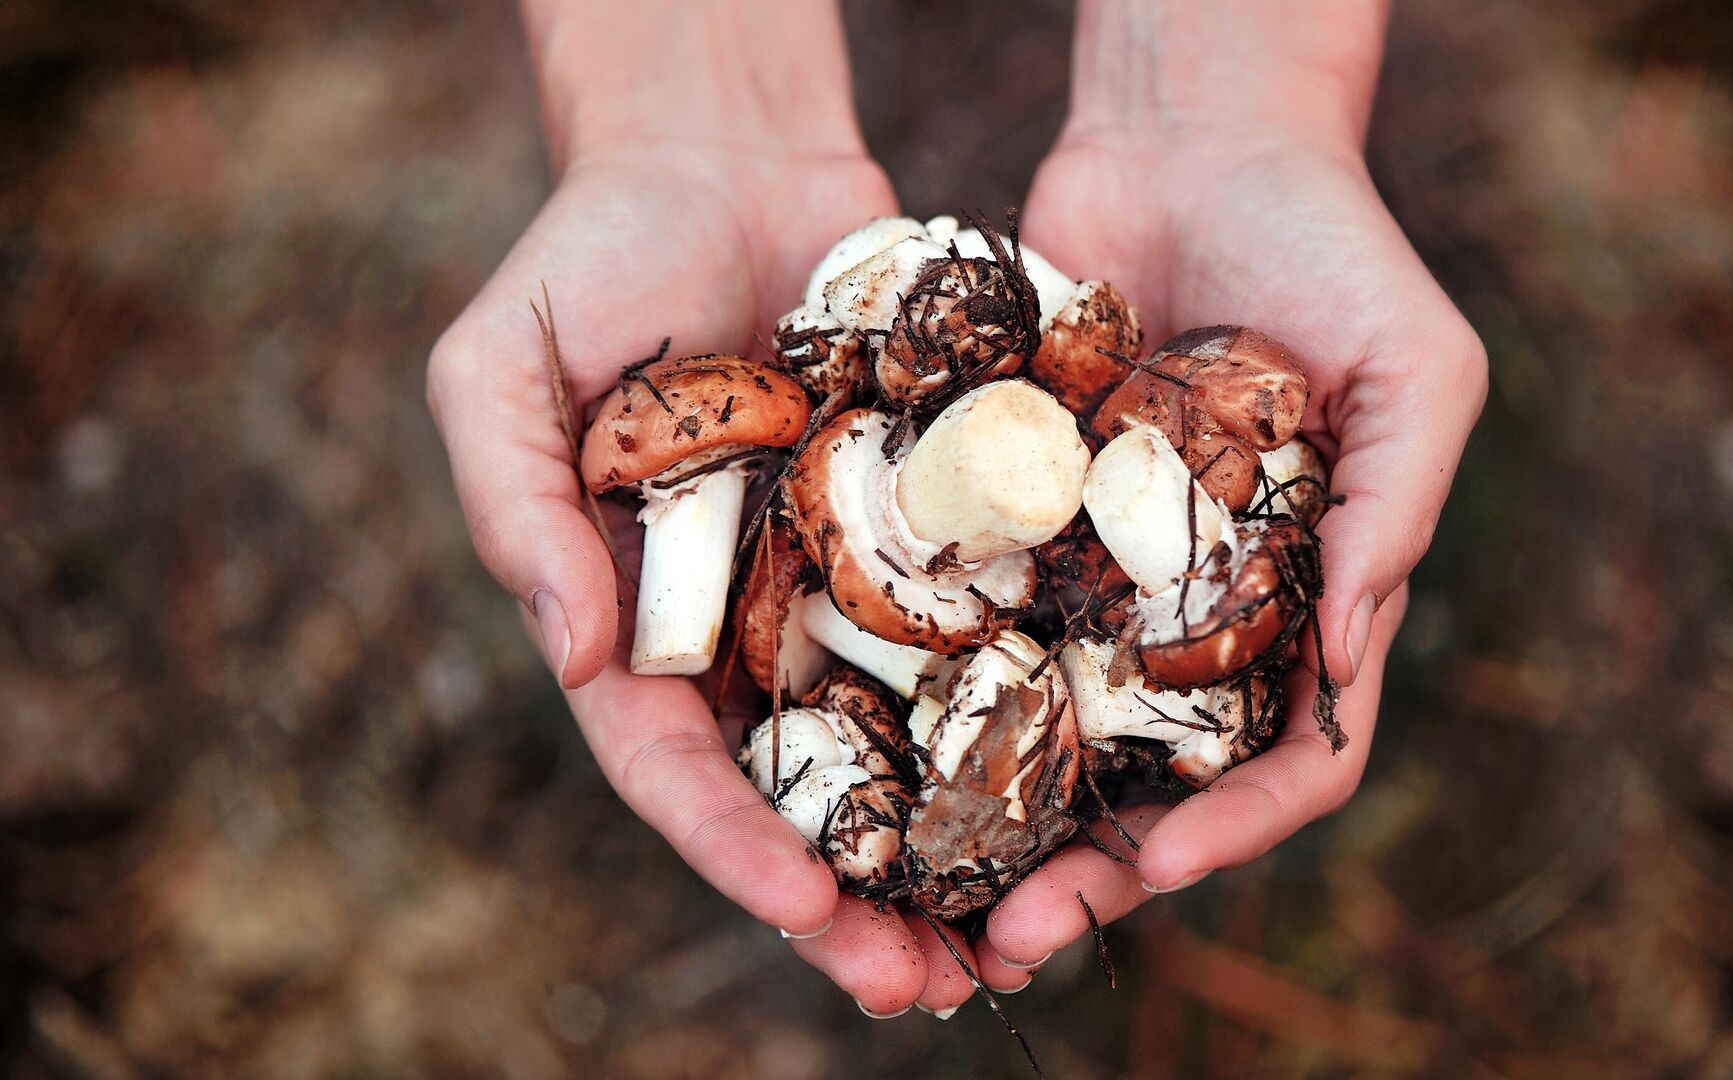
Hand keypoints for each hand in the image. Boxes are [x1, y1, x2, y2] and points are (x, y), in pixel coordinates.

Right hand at [428, 0, 1023, 1018]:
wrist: (725, 153)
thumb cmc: (591, 252)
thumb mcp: (502, 370)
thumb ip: (519, 513)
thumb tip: (579, 661)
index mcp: (639, 617)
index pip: (677, 763)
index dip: (735, 843)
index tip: (805, 905)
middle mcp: (746, 623)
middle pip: (802, 786)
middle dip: (855, 898)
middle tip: (924, 986)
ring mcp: (842, 580)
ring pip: (904, 738)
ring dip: (952, 842)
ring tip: (1015, 936)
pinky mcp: (927, 524)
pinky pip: (977, 623)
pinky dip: (1020, 705)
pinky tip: (1082, 779)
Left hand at [983, 2, 1485, 970]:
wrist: (1194, 136)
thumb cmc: (1335, 242)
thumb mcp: (1415, 369)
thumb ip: (1395, 513)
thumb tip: (1353, 667)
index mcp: (1310, 600)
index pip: (1290, 755)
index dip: (1233, 827)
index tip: (1161, 870)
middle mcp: (1199, 609)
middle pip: (1154, 777)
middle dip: (1093, 868)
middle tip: (1010, 938)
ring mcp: (1103, 569)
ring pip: (1049, 728)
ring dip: (996, 821)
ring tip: (928, 889)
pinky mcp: (1015, 516)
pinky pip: (974, 618)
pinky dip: (931, 691)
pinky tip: (869, 751)